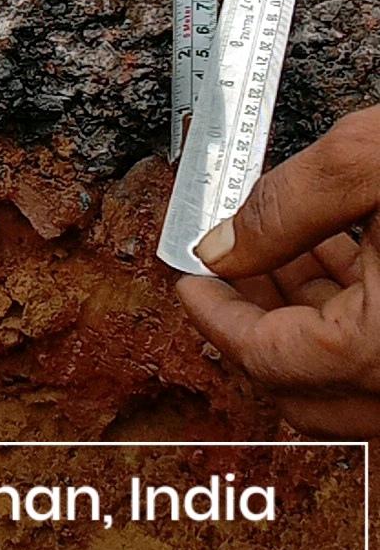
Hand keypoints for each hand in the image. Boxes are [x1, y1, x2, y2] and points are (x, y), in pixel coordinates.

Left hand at [178, 108, 379, 435]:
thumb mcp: (369, 162)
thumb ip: (284, 207)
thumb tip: (223, 243)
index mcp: (379, 353)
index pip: (264, 357)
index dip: (213, 314)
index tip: (188, 283)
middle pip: (305, 387)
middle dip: (256, 322)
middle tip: (228, 265)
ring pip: (352, 381)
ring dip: (311, 321)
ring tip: (286, 249)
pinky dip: (357, 322)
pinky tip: (346, 256)